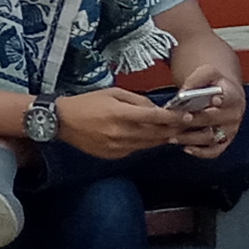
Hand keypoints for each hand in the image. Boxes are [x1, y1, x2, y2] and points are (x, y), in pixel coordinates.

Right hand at [51, 88, 181, 158]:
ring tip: (172, 132)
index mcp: (120, 113)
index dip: (173, 118)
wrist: (62, 122)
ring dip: (162, 138)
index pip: (154, 117)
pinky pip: (136, 150)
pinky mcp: (113, 156)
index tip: (186, 116)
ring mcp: (117, 147)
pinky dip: (145, 144)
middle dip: (173, 129)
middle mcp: (121, 133)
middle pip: (156, 134)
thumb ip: (137, 100)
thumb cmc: (87, 103)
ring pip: (149, 145)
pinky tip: (148, 137)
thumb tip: (156, 109)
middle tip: (185, 125)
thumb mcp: (113, 93)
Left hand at [165, 72, 245, 149]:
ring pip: (211, 138)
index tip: (211, 100)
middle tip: (172, 121)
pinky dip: (200, 152)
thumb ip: (197, 79)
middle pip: (211, 119)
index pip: (227, 98)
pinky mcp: (225, 142)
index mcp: (232, 96)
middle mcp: (234, 115)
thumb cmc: (214, 83)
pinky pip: (214, 151)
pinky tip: (186, 148)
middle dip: (191, 121)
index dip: (219, 100)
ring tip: (172, 136)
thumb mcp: (207, 73)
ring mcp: (230, 130)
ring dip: (190, 138)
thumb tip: (184, 92)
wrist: (224, 94)